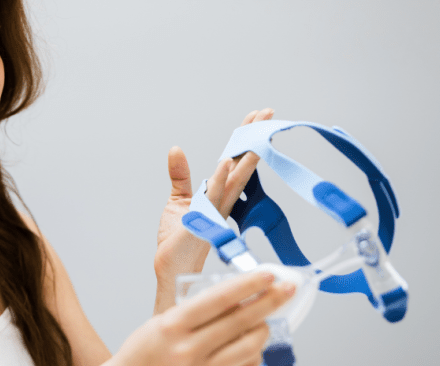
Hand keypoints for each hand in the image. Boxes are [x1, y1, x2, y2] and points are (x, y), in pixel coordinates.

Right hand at [110, 272, 295, 365]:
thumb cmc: (144, 351)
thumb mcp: (161, 322)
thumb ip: (193, 311)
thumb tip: (232, 297)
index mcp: (173, 325)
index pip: (219, 299)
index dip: (247, 285)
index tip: (267, 275)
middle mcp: (188, 348)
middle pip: (239, 321)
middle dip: (268, 302)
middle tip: (286, 290)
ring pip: (247, 348)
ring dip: (263, 331)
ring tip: (267, 321)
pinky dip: (252, 356)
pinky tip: (254, 347)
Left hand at [154, 108, 274, 313]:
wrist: (172, 265)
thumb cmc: (177, 238)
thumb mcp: (177, 200)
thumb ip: (180, 175)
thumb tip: (176, 149)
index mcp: (217, 193)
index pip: (234, 160)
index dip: (244, 138)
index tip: (256, 116)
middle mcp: (221, 199)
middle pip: (241, 163)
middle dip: (253, 138)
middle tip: (267, 113)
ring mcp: (215, 210)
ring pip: (234, 178)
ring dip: (245, 156)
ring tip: (254, 131)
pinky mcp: (204, 220)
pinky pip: (213, 197)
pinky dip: (220, 180)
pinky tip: (226, 163)